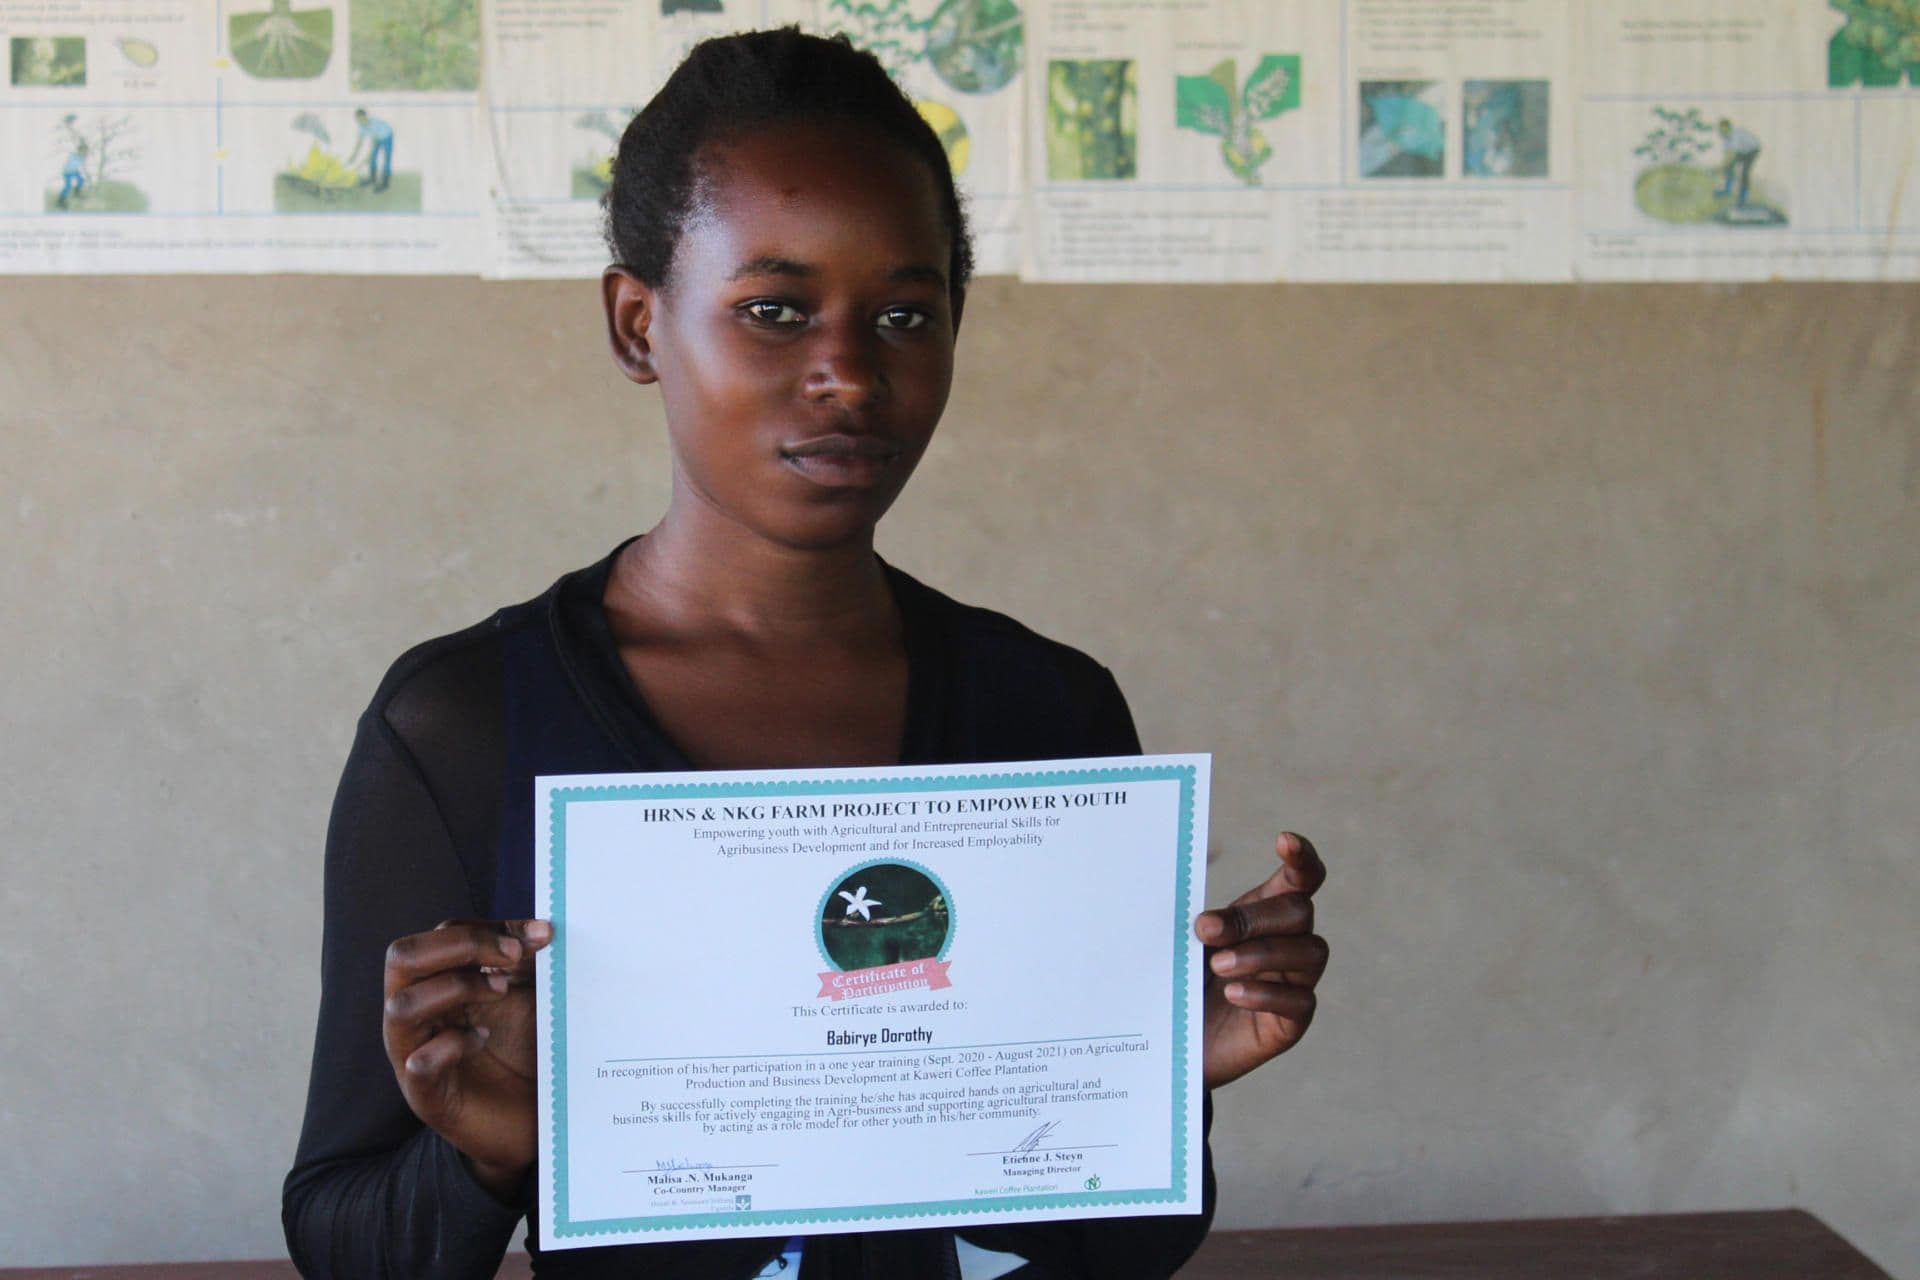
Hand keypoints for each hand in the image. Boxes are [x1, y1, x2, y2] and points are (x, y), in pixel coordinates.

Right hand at [381, 918, 552, 1194]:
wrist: (531, 1124)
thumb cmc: (524, 1054)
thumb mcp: (530, 1000)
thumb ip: (527, 965)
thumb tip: (542, 931)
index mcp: (441, 982)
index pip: (444, 934)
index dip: (491, 927)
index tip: (543, 934)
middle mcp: (419, 1013)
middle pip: (403, 957)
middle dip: (461, 945)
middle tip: (513, 956)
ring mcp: (414, 1053)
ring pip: (401, 1005)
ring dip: (455, 988)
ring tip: (502, 992)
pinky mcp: (425, 1095)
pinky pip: (418, 1063)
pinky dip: (449, 1046)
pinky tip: (481, 1040)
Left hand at [1196, 833, 1326, 1089]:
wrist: (1174, 1041)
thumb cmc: (1184, 980)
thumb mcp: (1186, 939)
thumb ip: (1199, 906)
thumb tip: (1207, 853)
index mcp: (1266, 912)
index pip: (1301, 879)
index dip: (1301, 857)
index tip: (1282, 840)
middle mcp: (1290, 941)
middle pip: (1299, 911)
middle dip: (1253, 916)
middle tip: (1205, 929)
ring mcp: (1297, 981)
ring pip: (1308, 952)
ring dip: (1259, 953)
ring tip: (1217, 965)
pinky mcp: (1292, 1021)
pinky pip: (1299, 1001)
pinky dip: (1265, 992)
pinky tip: (1234, 993)